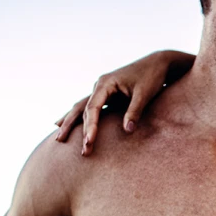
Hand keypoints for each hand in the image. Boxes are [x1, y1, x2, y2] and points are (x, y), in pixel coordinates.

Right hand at [53, 50, 191, 155]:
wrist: (157, 64)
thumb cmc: (151, 77)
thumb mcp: (144, 94)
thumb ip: (134, 112)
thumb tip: (127, 131)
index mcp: (105, 84)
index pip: (93, 108)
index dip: (90, 126)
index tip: (90, 141)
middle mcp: (99, 86)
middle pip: (83, 109)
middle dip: (78, 130)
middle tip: (81, 151)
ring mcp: (102, 90)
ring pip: (82, 108)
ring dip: (72, 124)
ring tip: (58, 138)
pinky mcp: (107, 95)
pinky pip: (89, 108)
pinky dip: (78, 117)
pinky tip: (64, 123)